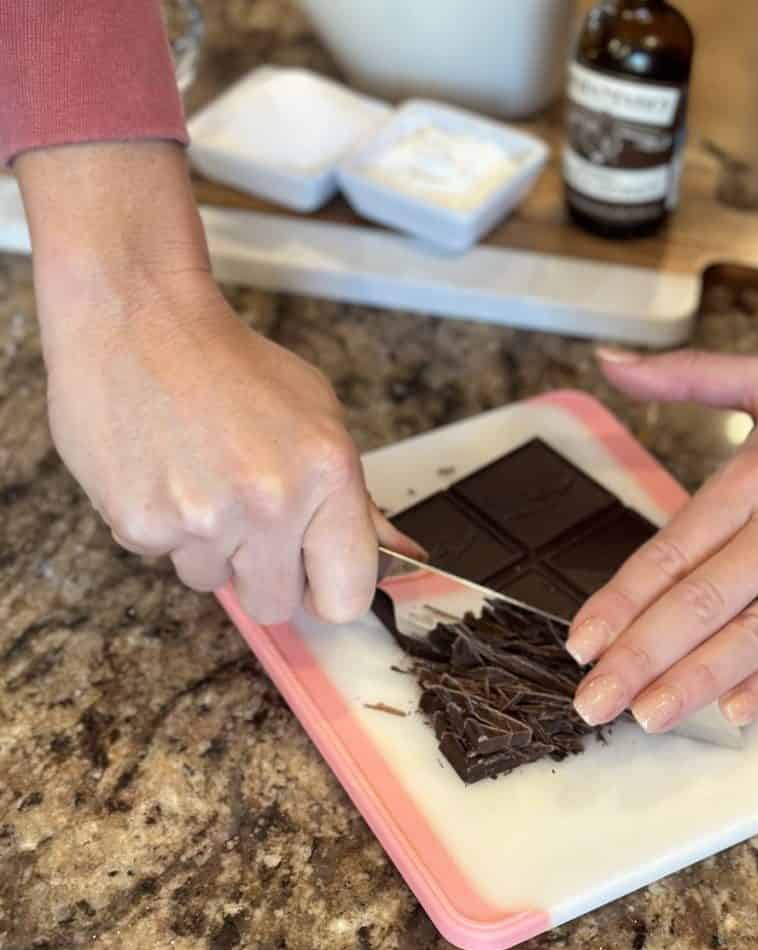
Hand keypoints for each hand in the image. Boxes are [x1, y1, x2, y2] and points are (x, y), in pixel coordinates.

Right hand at [15, 141, 420, 623]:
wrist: (141, 318)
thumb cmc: (234, 366)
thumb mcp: (319, 417)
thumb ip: (357, 499)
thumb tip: (400, 555)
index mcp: (328, 476)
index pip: (347, 595)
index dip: (328, 592)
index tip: (314, 578)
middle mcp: (270, 504)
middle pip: (274, 604)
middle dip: (264, 574)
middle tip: (247, 520)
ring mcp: (202, 517)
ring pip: (212, 582)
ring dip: (208, 546)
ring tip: (198, 476)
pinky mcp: (140, 523)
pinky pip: (161, 558)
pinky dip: (162, 526)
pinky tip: (163, 471)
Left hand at [568, 341, 757, 730]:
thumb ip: (685, 376)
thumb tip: (610, 363)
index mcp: (756, 474)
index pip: (671, 551)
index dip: (620, 602)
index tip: (581, 641)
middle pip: (699, 603)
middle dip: (638, 658)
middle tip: (591, 702)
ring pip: (754, 637)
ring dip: (694, 683)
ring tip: (644, 716)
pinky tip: (734, 712)